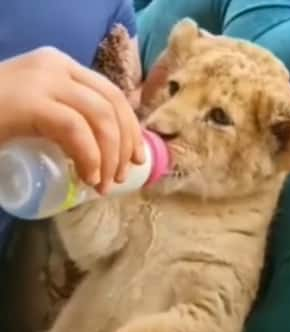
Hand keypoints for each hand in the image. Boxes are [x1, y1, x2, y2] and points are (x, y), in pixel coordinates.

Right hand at [0, 47, 144, 193]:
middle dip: (125, 145)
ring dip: (110, 156)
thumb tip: (110, 152)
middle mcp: (56, 66)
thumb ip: (68, 117)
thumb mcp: (38, 112)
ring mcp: (42, 80)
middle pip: (114, 104)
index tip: (136, 158)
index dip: (131, 128)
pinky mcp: (30, 101)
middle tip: (120, 177)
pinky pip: (76, 129)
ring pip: (102, 117)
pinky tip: (88, 177)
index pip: (113, 94)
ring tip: (103, 184)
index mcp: (61, 66)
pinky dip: (90, 157)